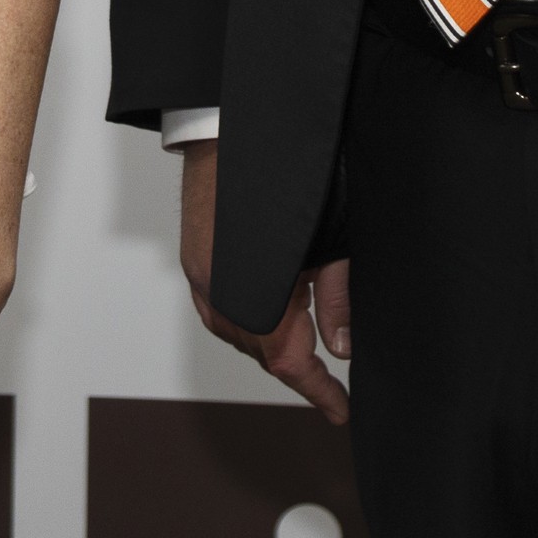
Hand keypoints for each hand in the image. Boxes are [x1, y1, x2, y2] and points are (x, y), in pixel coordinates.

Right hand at [178, 141, 353, 422]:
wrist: (232, 127)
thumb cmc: (289, 173)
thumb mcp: (330, 238)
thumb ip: (338, 296)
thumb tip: (342, 347)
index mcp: (257, 291)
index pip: (290, 362)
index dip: (319, 391)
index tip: (340, 410)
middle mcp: (221, 291)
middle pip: (261, 351)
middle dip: (297, 364)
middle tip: (332, 371)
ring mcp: (201, 277)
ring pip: (237, 334)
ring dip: (270, 342)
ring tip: (304, 336)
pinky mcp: (194, 260)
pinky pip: (218, 310)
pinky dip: (244, 321)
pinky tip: (267, 309)